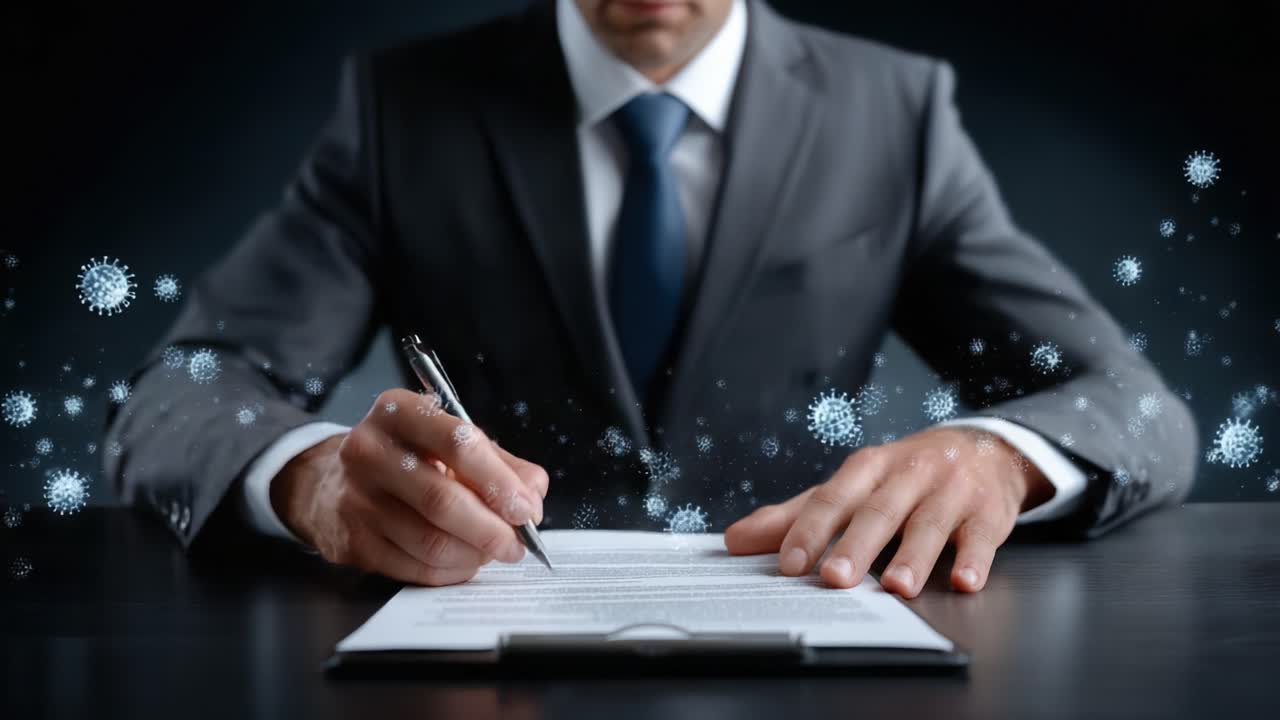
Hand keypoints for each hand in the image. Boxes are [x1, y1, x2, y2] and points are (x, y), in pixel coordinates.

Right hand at [271, 389, 548, 585]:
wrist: (329, 482)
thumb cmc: (407, 456)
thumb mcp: (448, 440)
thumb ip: (499, 462)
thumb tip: (534, 494)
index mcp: (399, 411)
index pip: (458, 443)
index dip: (499, 481)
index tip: (527, 509)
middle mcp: (369, 451)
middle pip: (443, 500)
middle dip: (492, 528)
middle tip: (518, 543)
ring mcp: (356, 499)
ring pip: (430, 541)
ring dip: (475, 554)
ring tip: (494, 551)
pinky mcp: (352, 542)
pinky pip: (415, 568)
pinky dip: (452, 571)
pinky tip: (466, 561)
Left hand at [724, 427, 1053, 596]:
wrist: (986, 449)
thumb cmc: (904, 475)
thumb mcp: (852, 486)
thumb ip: (797, 513)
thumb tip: (735, 540)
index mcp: (868, 468)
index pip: (832, 499)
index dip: (809, 531)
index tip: (788, 564)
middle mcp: (908, 475)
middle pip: (878, 512)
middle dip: (856, 545)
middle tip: (833, 579)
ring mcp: (950, 492)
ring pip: (930, 524)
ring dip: (914, 556)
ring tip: (898, 587)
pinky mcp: (988, 513)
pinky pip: (982, 537)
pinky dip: (974, 559)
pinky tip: (964, 581)